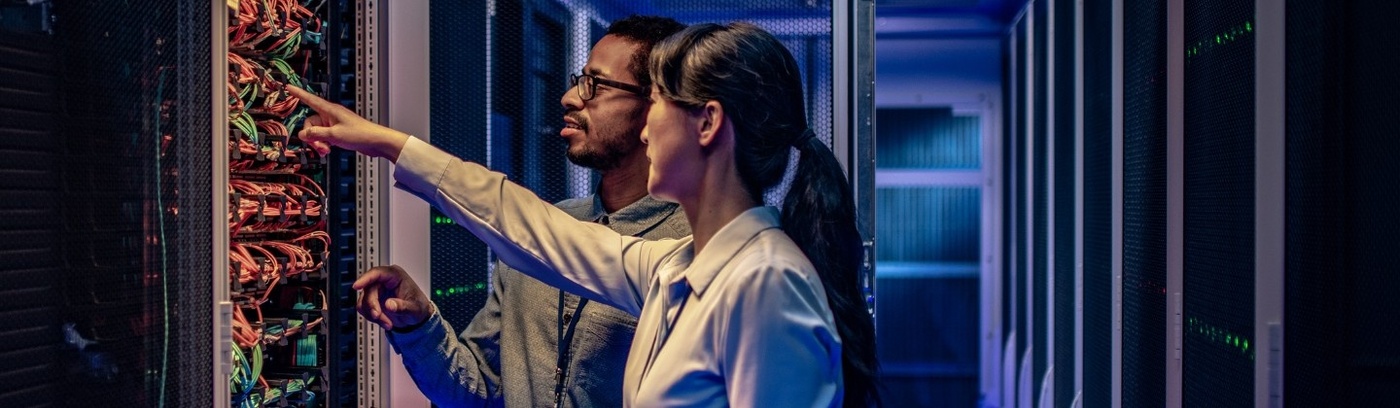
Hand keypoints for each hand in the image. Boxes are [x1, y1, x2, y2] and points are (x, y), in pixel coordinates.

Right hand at [286, 85, 410, 161]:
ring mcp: (334, 124)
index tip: (288, 87)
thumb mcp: (334, 135)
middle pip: (310, 123)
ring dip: (318, 143)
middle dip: (312, 136)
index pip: (310, 99)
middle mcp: (330, 115)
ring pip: (317, 132)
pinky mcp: (338, 133)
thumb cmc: (360, 134)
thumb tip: (302, 134)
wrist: (376, 142)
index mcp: (330, 110)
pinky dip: (323, 144)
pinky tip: (327, 151)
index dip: (299, 94)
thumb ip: (316, 134)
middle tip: (319, 146)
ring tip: (325, 150)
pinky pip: (324, 137)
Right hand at [353, 265, 434, 330]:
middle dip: (372, 306)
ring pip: (364, 301)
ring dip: (373, 315)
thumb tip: (389, 305)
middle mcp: (384, 281)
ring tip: (388, 323)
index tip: (356, 286)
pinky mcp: (372, 301)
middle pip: (368, 290)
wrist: (416, 316)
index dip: (365, 278)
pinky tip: (384, 322)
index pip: (377, 273)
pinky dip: (372, 318)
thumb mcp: (415, 308)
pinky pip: (364, 308)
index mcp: (395, 275)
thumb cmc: (418, 306)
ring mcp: (377, 291)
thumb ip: (402, 306)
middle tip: (378, 317)